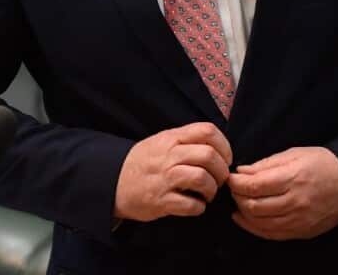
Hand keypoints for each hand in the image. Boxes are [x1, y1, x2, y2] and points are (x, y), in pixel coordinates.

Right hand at [113, 122, 232, 221]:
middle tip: (219, 180)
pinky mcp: (161, 201)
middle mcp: (169, 156)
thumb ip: (186, 140)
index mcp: (171, 138)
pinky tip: (195, 205)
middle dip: (221, 171)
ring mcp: (164, 178)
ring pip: (202, 179)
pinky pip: (191, 204)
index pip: (207, 131)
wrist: (112, 182)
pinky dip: (199, 207)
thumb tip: (217, 147)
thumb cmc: (143, 162)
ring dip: (212, 189)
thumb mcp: (161, 141)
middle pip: (209, 156)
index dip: (224, 145)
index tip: (225, 158)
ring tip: (207, 194)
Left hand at [228, 146, 337, 240]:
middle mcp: (296, 202)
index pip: (254, 186)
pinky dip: (254, 228)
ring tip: (239, 202)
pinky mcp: (303, 232)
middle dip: (238, 197)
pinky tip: (245, 218)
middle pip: (254, 206)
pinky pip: (272, 234)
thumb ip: (267, 164)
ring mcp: (299, 220)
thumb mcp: (295, 153)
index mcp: (293, 178)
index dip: (236, 183)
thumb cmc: (324, 163)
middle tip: (234, 189)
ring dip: (244, 212)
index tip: (231, 178)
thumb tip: (242, 172)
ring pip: (260, 223)